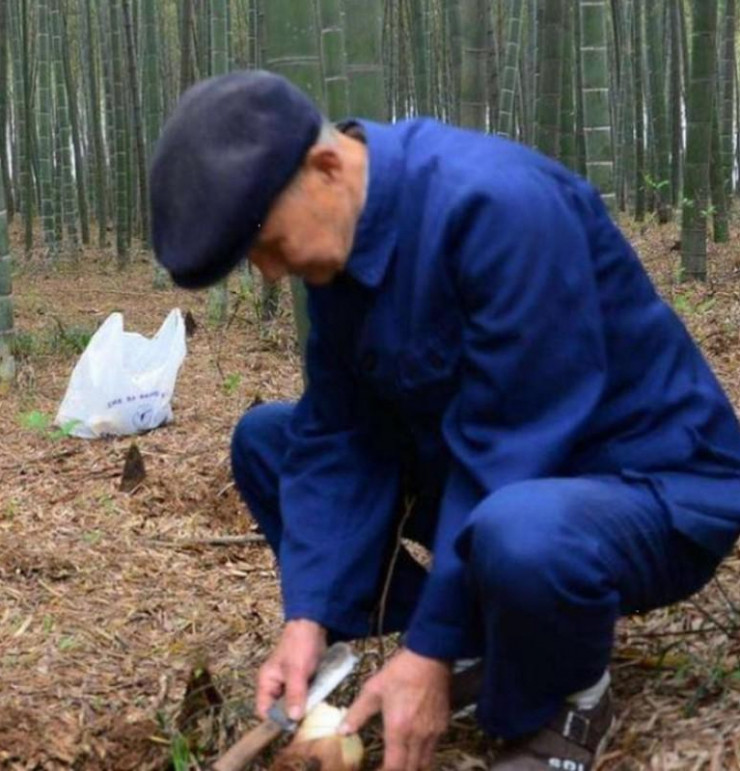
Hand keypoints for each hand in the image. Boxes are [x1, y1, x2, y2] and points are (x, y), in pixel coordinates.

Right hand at [256, 619, 326, 720]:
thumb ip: (294, 694)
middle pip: (279, 710)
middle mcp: (275, 685)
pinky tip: (318, 700)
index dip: (276, 720)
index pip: (264, 711)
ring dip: (303, 707)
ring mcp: (288, 684)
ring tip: (314, 708)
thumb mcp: (297, 671)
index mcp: (266, 682)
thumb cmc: (300, 645)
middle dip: (292, 715)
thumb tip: (293, 719)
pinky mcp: (301, 682)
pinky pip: (303, 697)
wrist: (314, 625)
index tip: (292, 725)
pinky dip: (310, 699)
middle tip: (306, 717)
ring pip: (293, 704)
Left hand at [340, 648, 450, 770]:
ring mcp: (433, 732)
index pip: (394, 767)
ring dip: (411, 767)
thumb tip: (342, 731)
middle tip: (385, 768)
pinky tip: (413, 748)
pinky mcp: (443, 725)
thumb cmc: (399, 672)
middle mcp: (418, 736)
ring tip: (399, 762)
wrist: (430, 657)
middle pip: (411, 770)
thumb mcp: (373, 689)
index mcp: (399, 729)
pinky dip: (422, 755)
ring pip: (424, 764)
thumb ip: (357, 713)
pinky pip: (433, 750)